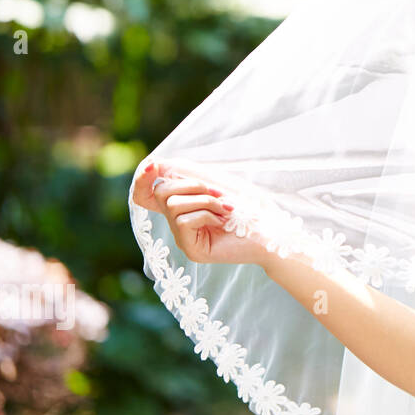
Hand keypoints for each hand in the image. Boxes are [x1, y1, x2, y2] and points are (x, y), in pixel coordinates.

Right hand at [133, 161, 265, 266]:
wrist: (272, 230)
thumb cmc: (249, 206)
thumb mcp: (217, 184)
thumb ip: (188, 175)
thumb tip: (156, 164)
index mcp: (183, 207)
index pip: (147, 195)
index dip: (142, 180)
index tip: (153, 165)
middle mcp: (178, 223)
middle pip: (161, 193)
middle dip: (192, 186)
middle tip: (218, 194)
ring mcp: (184, 238)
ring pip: (173, 205)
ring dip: (205, 201)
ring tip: (226, 209)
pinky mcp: (191, 250)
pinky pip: (184, 221)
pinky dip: (207, 215)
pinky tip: (224, 221)